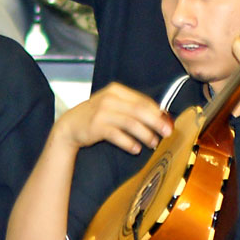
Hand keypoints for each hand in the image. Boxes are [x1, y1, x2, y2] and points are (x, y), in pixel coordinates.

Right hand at [54, 82, 171, 154]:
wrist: (71, 125)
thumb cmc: (96, 115)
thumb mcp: (113, 105)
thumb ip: (132, 107)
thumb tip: (160, 116)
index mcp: (116, 90)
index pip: (142, 100)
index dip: (158, 112)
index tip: (168, 122)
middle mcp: (109, 98)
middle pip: (139, 110)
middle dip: (156, 122)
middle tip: (167, 133)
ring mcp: (102, 112)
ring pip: (131, 123)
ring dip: (145, 134)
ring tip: (153, 143)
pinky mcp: (96, 126)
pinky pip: (117, 135)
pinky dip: (129, 143)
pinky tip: (136, 149)